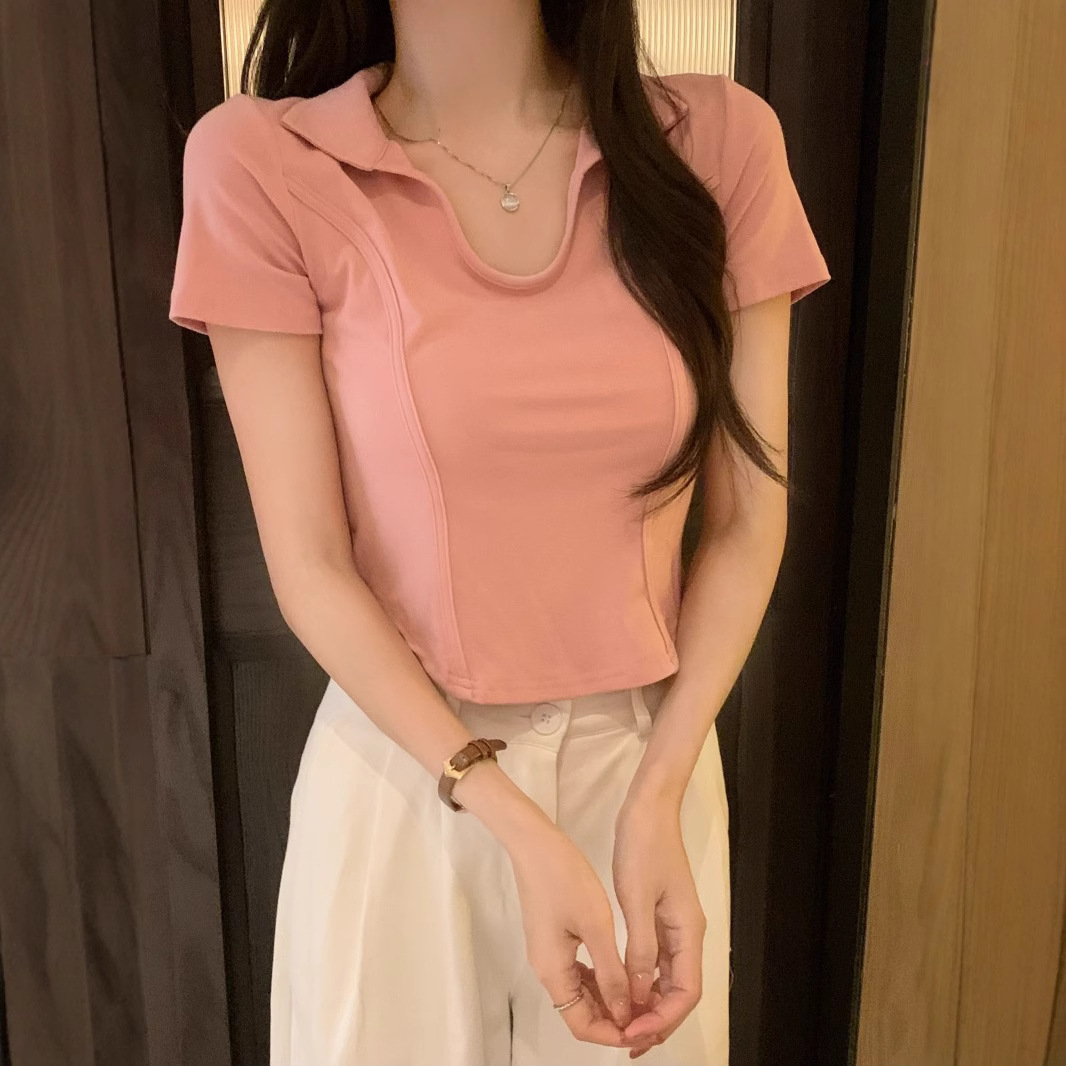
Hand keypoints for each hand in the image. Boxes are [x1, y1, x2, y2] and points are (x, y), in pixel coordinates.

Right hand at [508, 824, 636, 1046]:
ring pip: (580, 992)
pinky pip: (577, 971)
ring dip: (609, 997)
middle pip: (580, 1012)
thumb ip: (611, 973)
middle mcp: (547, 970)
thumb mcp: (596, 926)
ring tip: (641, 992)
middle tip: (648, 1011)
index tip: (643, 1026)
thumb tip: (623, 1013)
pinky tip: (621, 969)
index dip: (612, 1033)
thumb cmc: (565, 880)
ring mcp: (548, 954)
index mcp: (553, 972)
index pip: (581, 1025)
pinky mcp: (552, 939)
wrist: (534, 844)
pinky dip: (600, 977)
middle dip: (614, 1017)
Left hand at [613, 794, 705, 1052]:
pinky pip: (658, 959)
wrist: (649, 810)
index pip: (686, 992)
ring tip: (622, 1023)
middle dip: (657, 1019)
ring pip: (669, 977)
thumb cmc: (643, 848)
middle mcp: (688, 933)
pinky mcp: (662, 915)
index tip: (633, 1032)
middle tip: (626, 1040)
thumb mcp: (637, 899)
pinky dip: (643, 979)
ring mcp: (676, 925)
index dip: (662, 1018)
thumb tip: (639, 995)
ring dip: (649, 1003)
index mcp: (688, 931)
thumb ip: (640, 948)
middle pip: (680, 990)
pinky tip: (623, 988)